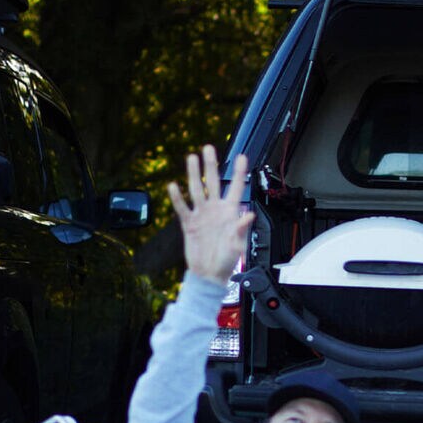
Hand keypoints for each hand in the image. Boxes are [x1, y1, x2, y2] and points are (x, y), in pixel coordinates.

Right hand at [168, 145, 254, 282]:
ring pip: (197, 190)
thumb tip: (249, 215)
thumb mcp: (237, 245)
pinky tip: (173, 186)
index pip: (236, 188)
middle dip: (211, 165)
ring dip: (194, 174)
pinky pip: (182, 208)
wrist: (208, 274)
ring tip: (191, 158)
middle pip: (213, 182)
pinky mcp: (189, 224)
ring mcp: (201, 215)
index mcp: (230, 213)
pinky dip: (177, 198)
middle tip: (209, 148)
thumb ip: (241, 229)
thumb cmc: (227, 261)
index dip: (239, 172)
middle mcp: (215, 210)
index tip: (242, 156)